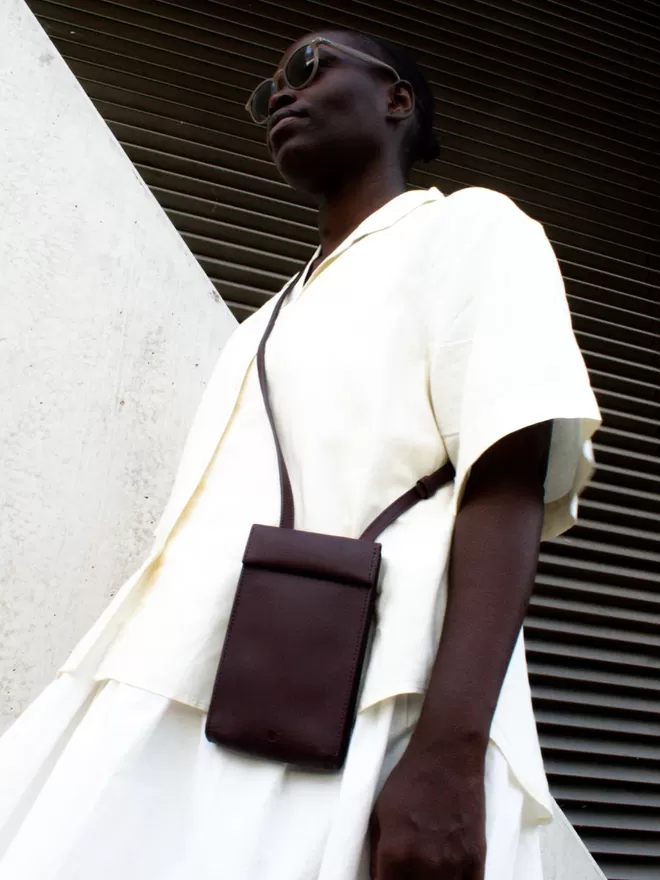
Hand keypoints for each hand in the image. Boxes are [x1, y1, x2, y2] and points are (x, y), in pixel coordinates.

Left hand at [369, 743, 485, 878]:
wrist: (448, 757)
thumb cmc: (409, 781)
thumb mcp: (378, 815)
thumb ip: (378, 856)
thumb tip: (380, 879)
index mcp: (396, 854)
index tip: (387, 879)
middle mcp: (426, 866)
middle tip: (404, 873)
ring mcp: (454, 865)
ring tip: (425, 873)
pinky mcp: (477, 859)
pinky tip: (449, 877)